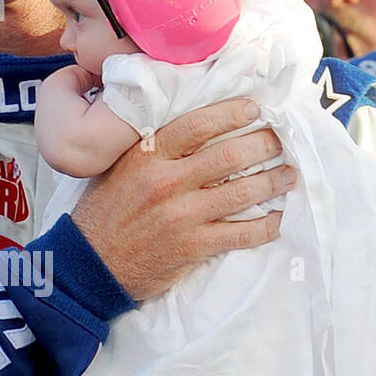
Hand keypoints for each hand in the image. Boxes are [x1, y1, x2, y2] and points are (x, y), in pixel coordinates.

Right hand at [71, 96, 294, 300]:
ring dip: (273, 181)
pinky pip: (241, 234)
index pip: (198, 124)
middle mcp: (166, 182)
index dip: (233, 113)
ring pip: (242, 192)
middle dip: (264, 144)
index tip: (255, 109)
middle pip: (229, 155)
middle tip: (280, 140)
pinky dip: (266, 226)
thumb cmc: (103, 214)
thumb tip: (193, 127)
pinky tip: (279, 219)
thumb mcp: (118, 168)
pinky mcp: (192, 247)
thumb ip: (152, 148)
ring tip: (288, 174)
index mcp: (147, 156)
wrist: (88, 266)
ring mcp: (182, 216)